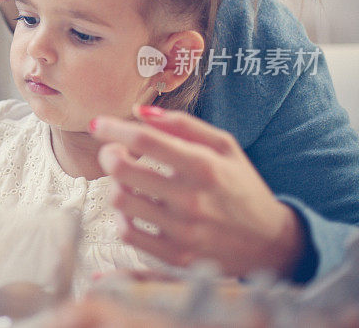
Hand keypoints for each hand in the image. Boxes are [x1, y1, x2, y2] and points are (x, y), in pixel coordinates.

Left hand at [90, 106, 304, 278]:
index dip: (113, 129)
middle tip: (113, 152)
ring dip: (116, 185)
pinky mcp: (175, 257)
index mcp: (204, 166)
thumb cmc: (241, 186)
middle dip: (108, 155)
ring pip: (120, 201)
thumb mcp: (224, 146)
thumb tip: (140, 111)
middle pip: (122, 170)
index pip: (145, 141)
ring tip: (127, 181)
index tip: (97, 124)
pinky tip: (133, 209)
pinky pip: (128, 234)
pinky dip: (123, 217)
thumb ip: (182, 123)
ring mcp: (182, 232)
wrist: (270, 244)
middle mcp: (191, 199)